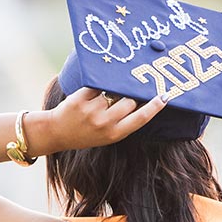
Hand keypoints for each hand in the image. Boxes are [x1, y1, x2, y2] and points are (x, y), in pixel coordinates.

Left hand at [26, 87, 167, 155]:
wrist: (56, 132)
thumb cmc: (86, 134)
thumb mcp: (107, 136)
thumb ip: (123, 122)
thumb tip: (139, 99)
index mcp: (114, 134)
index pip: (141, 118)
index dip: (155, 106)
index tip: (165, 96)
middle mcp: (104, 124)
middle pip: (129, 101)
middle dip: (126, 98)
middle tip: (116, 101)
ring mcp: (91, 111)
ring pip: (113, 92)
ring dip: (108, 94)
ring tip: (97, 104)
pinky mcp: (79, 99)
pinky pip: (97, 86)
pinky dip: (95, 88)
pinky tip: (88, 97)